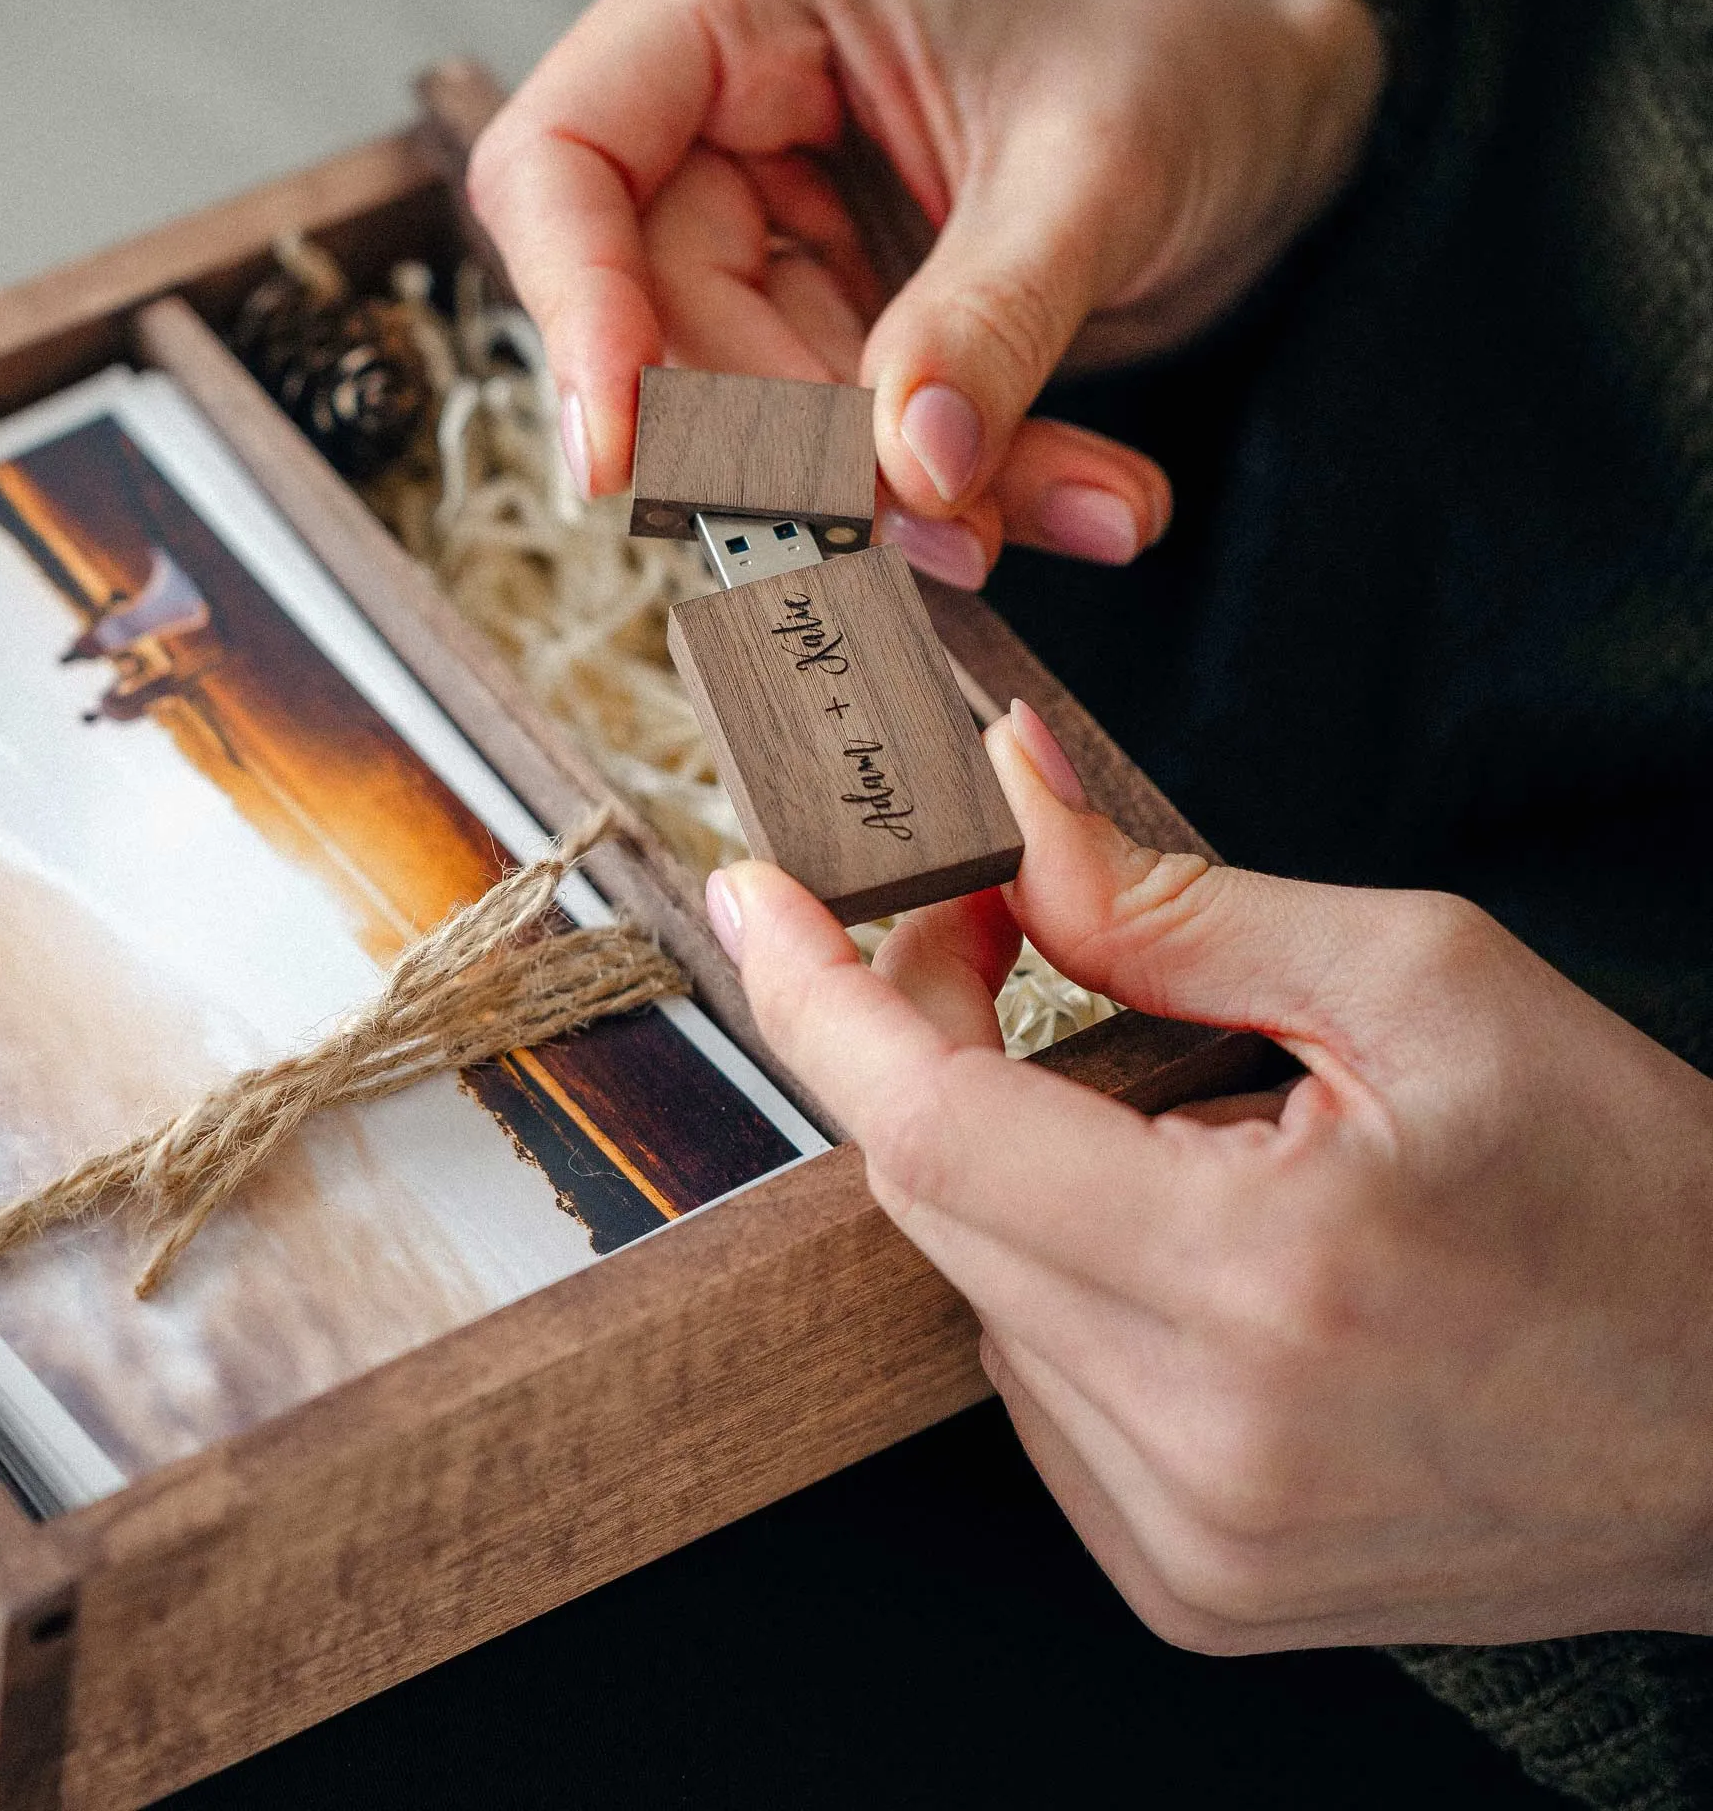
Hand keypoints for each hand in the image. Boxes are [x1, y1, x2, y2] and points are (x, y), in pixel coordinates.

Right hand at [469, 0, 1382, 585]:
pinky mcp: (815, 310)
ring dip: (891, 492)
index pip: (563, 163)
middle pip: (654, 321)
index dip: (575, 312)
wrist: (1269, 88)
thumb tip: (904, 465)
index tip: (625, 456)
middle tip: (938, 524)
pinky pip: (832, 437)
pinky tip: (1070, 500)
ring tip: (1047, 511)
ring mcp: (760, 214)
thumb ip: (994, 315)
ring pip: (745, 409)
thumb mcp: (1106, 167)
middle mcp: (714, 103)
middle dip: (794, 446)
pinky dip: (943, 491)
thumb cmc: (1187, 47)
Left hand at [705, 702, 1712, 1648]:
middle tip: (998, 931)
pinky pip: (1042, 1392)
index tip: (760, 897)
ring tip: (1175, 1116)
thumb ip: (1178, 906)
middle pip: (936, 1200)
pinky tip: (1201, 1255)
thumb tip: (1012, 800)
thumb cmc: (1640, 1199)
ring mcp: (1187, 1539)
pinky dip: (1072, 1290)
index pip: (932, 1128)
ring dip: (1021, 1172)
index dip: (821, 998)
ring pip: (980, 1293)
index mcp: (1260, 1283)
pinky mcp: (1189, 1586)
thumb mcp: (1430, 987)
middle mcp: (1199, 1442)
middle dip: (928, 1043)